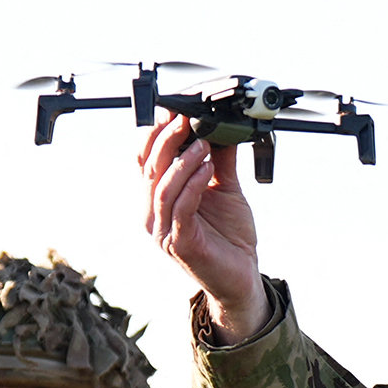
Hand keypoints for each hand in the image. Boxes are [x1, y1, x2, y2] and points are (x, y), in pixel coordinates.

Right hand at [139, 111, 267, 342]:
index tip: (174, 111)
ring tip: (203, 144)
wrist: (241, 276)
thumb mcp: (224, 188)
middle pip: (150, 169)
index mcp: (158, 198)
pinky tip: (208, 169)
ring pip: (161, 188)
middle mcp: (153, 214)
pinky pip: (180, 209)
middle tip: (187, 120)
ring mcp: (162, 231)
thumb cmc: (228, 235)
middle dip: (167, 140)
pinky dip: (193, 185)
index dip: (156, 134)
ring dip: (181, 161)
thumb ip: (220, 159)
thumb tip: (221, 126)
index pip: (146, 160)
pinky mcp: (178, 244)